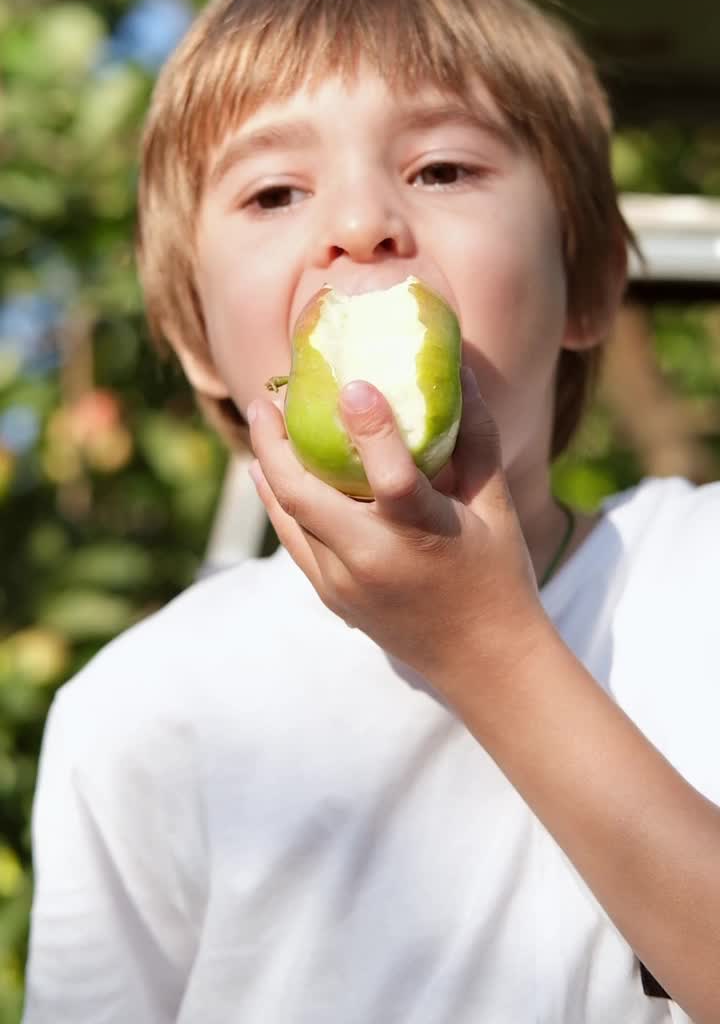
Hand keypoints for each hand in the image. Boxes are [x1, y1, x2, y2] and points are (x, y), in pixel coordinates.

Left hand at [247, 368, 544, 693]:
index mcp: (423, 536)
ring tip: (262, 422)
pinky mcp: (331, 596)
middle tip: (265, 398)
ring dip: (268, 466)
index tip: (351, 383)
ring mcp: (344, 583)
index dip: (371, 428)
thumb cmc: (498, 574)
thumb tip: (461, 371)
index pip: (391, 479)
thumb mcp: (495, 507)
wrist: (483, 663)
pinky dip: (278, 501)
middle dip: (274, 443)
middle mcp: (374, 561)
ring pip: (288, 516)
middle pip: (304, 496)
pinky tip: (268, 470)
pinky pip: (294, 539)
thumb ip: (477, 440)